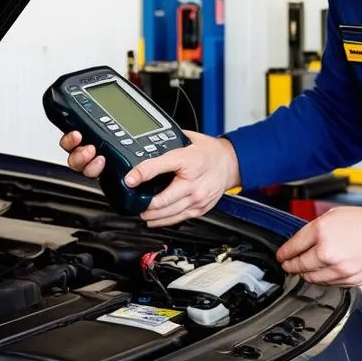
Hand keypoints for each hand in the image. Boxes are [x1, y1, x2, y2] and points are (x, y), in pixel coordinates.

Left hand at [59, 129, 239, 227]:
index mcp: (189, 160)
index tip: (129, 180)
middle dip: (144, 204)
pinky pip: (179, 218)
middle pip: (162, 199)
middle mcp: (194, 182)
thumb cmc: (210, 152)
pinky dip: (163, 221)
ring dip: (151, 215)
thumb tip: (146, 148)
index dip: (141, 173)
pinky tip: (153, 220)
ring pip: (169, 213)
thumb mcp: (188, 139)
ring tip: (140, 212)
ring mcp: (198, 198)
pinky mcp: (200, 208)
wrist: (231, 164)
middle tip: (132, 202)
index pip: (161, 166)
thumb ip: (168, 143)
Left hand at [276, 207, 361, 286]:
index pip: (293, 246)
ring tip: (305, 270)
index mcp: (321, 232)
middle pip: (299, 265)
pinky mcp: (348, 281)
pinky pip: (328, 284)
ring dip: (305, 274)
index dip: (284, 252)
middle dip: (290, 265)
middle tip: (288, 265)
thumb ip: (316, 227)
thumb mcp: (336, 214)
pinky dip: (323, 279)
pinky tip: (324, 272)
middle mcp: (327, 253)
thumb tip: (303, 240)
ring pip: (311, 278)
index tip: (281, 256)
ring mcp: (338, 270)